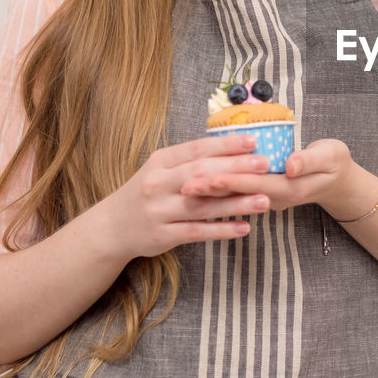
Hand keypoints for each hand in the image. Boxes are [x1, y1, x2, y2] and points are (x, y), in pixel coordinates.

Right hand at [99, 134, 271, 259]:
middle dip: (236, 169)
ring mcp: (159, 211)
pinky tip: (244, 228)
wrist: (111, 227)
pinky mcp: (162, 236)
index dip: (226, 145)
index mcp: (160, 162)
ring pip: (202, 205)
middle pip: (201, 174)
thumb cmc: (147, 193)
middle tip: (265, 166)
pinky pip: (197, 232)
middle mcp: (158, 184)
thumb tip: (233, 150)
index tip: (253, 142)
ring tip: (264, 200)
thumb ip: (190, 161)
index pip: (197, 150)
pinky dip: (221, 230)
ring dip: (236, 203)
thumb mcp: (161, 170)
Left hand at [184, 138, 373, 219]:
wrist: (340, 182)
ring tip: (186, 189)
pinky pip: (241, 195)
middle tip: (185, 186)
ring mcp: (270, 199)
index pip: (255, 183)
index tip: (208, 177)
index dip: (232, 179)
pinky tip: (204, 188)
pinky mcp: (266, 195)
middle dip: (213, 188)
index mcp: (291, 186)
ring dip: (212, 193)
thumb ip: (309, 160)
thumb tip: (290, 164)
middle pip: (240, 193)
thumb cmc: (335, 164)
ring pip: (237, 196)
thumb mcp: (330, 156)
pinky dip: (222, 191)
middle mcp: (277, 197)